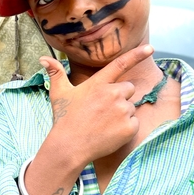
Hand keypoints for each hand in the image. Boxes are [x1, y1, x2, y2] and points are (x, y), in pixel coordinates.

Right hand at [40, 44, 153, 164]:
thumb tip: (43, 58)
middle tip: (103, 109)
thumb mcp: (58, 93)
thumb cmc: (64, 118)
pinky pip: (134, 123)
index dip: (136, 55)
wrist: (70, 146)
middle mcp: (113, 93)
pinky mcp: (129, 127)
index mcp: (98, 83)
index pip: (120, 64)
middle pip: (128, 88)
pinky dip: (126, 128)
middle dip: (120, 96)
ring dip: (122, 113)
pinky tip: (110, 132)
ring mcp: (122, 110)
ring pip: (131, 107)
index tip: (150, 48)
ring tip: (103, 122)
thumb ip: (55, 72)